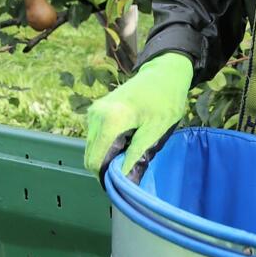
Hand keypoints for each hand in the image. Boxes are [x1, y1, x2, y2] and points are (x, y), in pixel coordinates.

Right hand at [84, 53, 194, 177]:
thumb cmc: (165, 100)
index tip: (122, 183)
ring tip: (130, 152)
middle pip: (90, 155)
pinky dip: (107, 145)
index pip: (95, 160)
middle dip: (107, 167)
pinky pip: (96, 137)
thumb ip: (137, 154)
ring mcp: (94, 112)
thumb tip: (124, 177)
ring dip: (108, 155)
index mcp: (110, 120)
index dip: (105, 176)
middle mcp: (96, 115)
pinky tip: (126, 141)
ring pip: (92, 147)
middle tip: (129, 169)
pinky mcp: (96, 110)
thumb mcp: (155, 130)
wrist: (163, 73)